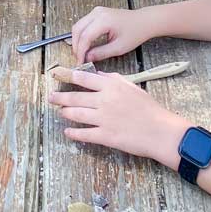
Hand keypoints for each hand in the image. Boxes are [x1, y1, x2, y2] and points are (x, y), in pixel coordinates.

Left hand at [49, 67, 184, 160]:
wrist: (160, 131)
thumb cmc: (148, 108)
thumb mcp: (131, 86)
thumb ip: (113, 79)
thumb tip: (98, 75)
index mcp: (111, 86)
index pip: (84, 78)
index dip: (69, 76)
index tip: (59, 76)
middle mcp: (104, 100)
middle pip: (76, 96)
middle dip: (60, 96)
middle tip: (50, 97)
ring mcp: (103, 119)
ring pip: (77, 114)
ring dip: (65, 112)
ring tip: (60, 111)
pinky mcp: (105, 136)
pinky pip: (85, 134)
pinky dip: (74, 133)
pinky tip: (68, 132)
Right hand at [71, 5, 156, 64]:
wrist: (144, 21)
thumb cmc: (135, 33)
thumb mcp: (119, 48)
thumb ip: (101, 53)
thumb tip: (87, 58)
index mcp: (104, 20)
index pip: (85, 36)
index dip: (80, 51)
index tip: (80, 62)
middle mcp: (97, 13)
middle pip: (77, 29)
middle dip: (76, 46)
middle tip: (79, 59)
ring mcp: (96, 11)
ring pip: (78, 25)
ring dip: (77, 40)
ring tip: (81, 53)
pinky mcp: (97, 12)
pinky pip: (83, 23)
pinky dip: (81, 34)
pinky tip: (85, 45)